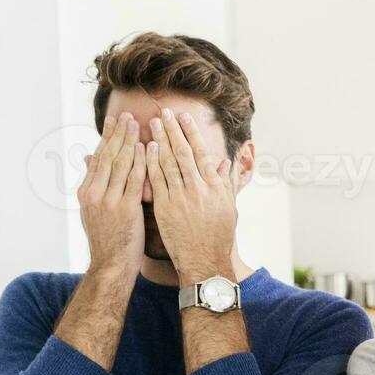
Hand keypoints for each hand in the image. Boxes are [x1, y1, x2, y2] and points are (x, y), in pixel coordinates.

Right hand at [77, 112, 145, 273]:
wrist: (111, 265)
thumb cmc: (109, 240)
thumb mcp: (95, 211)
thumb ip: (95, 184)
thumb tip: (89, 159)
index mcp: (86, 192)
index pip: (99, 159)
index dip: (108, 139)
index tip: (115, 122)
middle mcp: (94, 193)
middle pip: (108, 157)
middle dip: (118, 134)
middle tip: (127, 115)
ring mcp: (107, 200)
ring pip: (120, 164)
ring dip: (129, 142)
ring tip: (138, 124)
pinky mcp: (124, 209)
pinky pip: (133, 180)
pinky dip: (140, 162)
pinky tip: (146, 148)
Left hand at [145, 108, 237, 280]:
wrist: (206, 262)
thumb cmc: (218, 238)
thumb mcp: (229, 209)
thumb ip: (226, 184)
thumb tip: (225, 164)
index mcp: (216, 188)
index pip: (202, 154)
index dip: (192, 134)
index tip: (184, 118)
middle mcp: (200, 189)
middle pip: (184, 153)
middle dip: (173, 131)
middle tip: (164, 112)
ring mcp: (182, 198)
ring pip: (168, 163)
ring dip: (160, 141)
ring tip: (152, 123)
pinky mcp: (166, 208)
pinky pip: (156, 180)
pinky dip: (151, 163)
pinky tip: (146, 149)